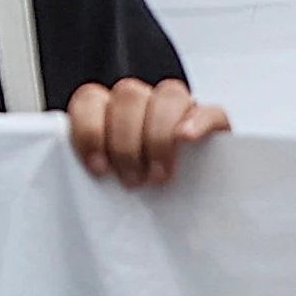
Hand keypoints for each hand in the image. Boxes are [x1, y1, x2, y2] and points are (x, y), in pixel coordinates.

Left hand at [66, 76, 225, 188]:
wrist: (191, 200)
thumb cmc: (140, 185)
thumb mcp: (110, 177)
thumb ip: (95, 165)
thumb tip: (82, 177)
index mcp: (108, 109)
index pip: (89, 99)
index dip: (89, 131)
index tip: (98, 167)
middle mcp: (141, 101)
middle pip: (128, 95)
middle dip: (126, 142)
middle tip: (133, 179)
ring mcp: (178, 107)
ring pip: (168, 95)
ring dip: (159, 136)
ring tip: (159, 174)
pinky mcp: (213, 121)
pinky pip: (209, 109)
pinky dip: (197, 122)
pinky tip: (187, 139)